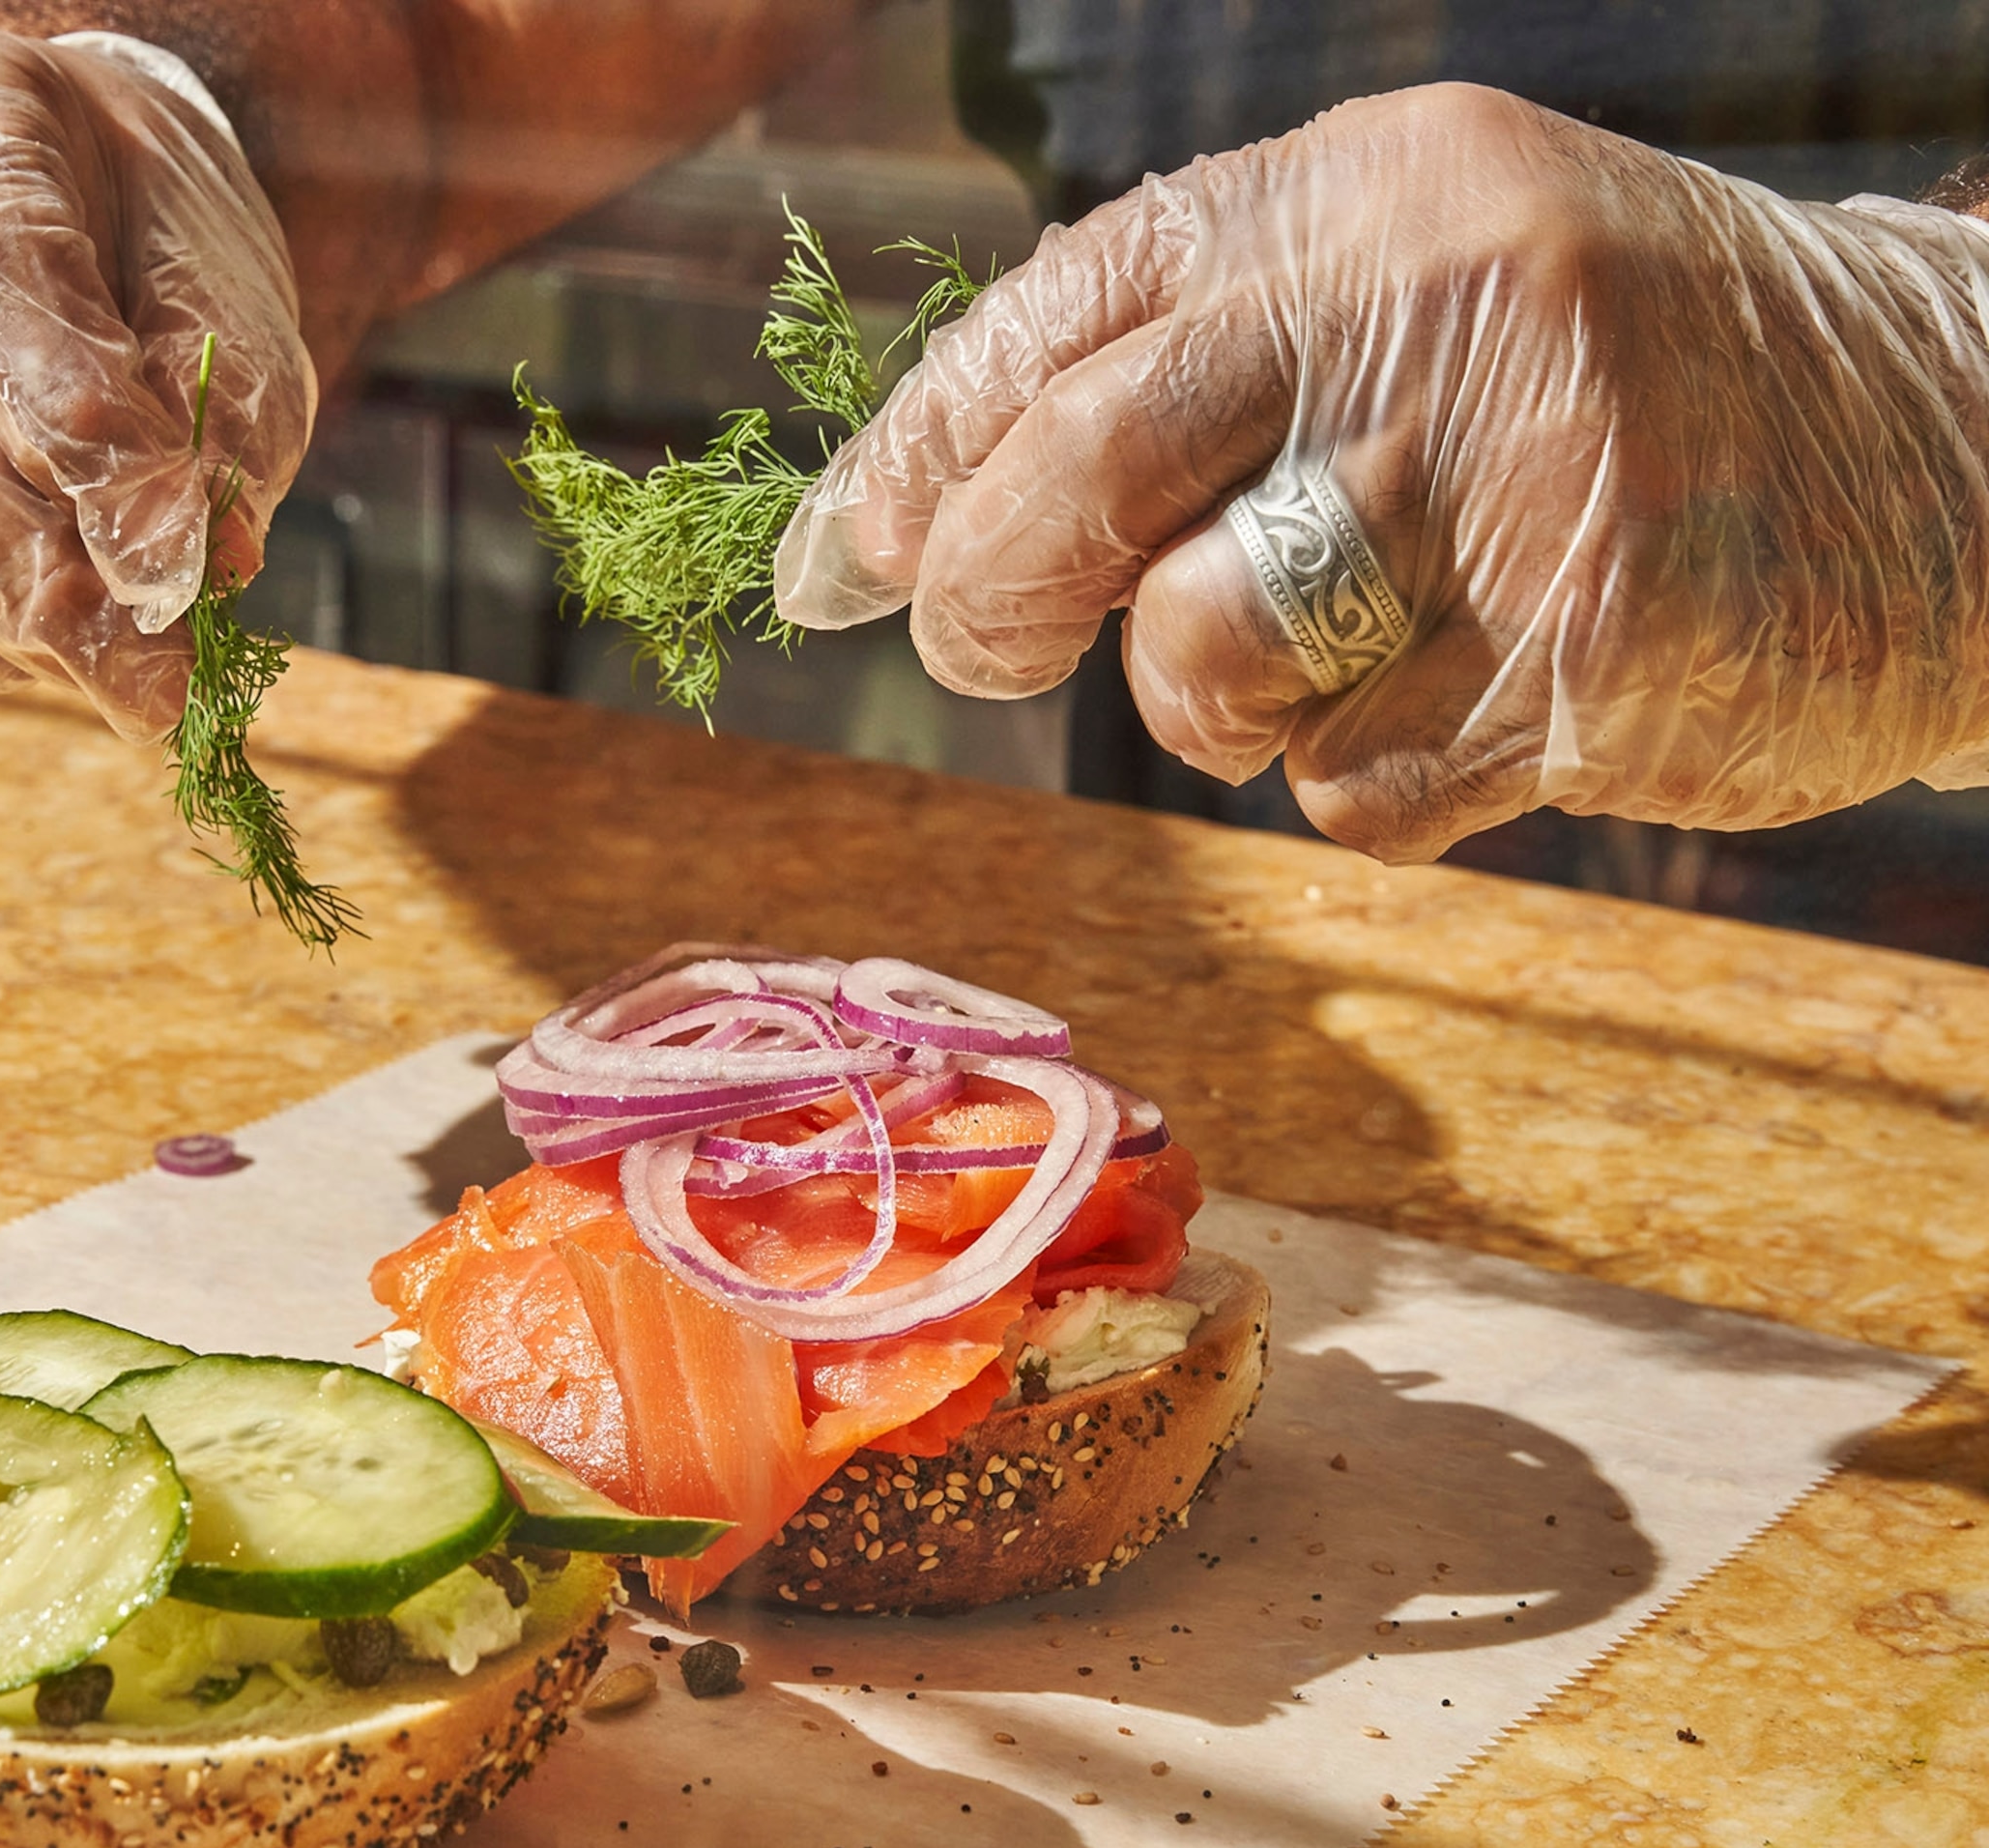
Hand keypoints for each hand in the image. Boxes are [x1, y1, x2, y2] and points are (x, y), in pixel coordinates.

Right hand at [0, 26, 313, 739]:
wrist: (1, 176)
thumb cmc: (119, 224)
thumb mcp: (213, 267)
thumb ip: (217, 400)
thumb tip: (188, 568)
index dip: (81, 436)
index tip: (175, 567)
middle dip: (34, 590)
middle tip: (154, 688)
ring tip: (93, 653)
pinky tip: (1, 627)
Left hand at [775, 85, 1988, 859]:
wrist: (1957, 452)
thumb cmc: (1618, 390)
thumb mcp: (1416, 300)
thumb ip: (1195, 376)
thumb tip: (909, 528)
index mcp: (1367, 198)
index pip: (1063, 310)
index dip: (919, 453)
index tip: (833, 561)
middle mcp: (1437, 306)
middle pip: (1086, 476)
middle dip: (992, 594)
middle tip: (987, 647)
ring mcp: (1525, 483)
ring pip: (1205, 661)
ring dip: (1220, 707)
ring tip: (1338, 657)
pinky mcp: (1591, 664)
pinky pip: (1352, 787)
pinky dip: (1370, 781)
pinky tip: (1485, 703)